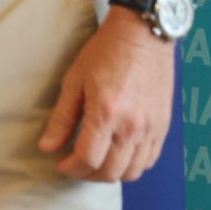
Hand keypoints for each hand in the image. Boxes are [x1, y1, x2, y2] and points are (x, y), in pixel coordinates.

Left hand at [37, 12, 175, 181]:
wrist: (142, 34)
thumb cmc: (104, 52)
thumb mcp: (74, 81)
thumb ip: (62, 118)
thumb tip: (47, 148)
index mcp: (106, 113)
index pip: (88, 160)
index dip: (71, 168)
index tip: (61, 162)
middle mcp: (132, 126)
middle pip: (110, 172)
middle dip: (88, 174)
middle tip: (75, 165)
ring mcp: (151, 128)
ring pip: (133, 172)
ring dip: (111, 174)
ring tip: (96, 162)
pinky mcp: (163, 125)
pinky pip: (150, 160)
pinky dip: (133, 165)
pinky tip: (119, 154)